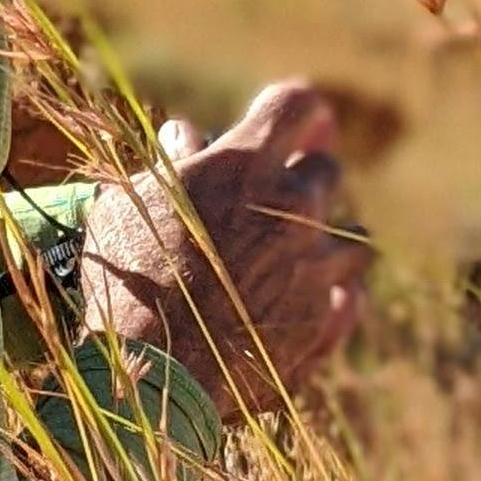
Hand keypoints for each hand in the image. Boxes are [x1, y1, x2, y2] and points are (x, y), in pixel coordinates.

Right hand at [79, 78, 364, 418]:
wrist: (154, 375)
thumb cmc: (126, 279)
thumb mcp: (127, 207)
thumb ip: (166, 165)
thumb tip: (184, 135)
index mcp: (245, 165)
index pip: (295, 105)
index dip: (297, 111)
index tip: (292, 122)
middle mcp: (294, 208)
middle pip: (326, 169)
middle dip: (303, 175)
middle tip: (277, 194)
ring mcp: (316, 266)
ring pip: (353, 236)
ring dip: (328, 238)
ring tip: (298, 255)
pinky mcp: (325, 321)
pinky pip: (349, 297)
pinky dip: (332, 295)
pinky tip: (304, 302)